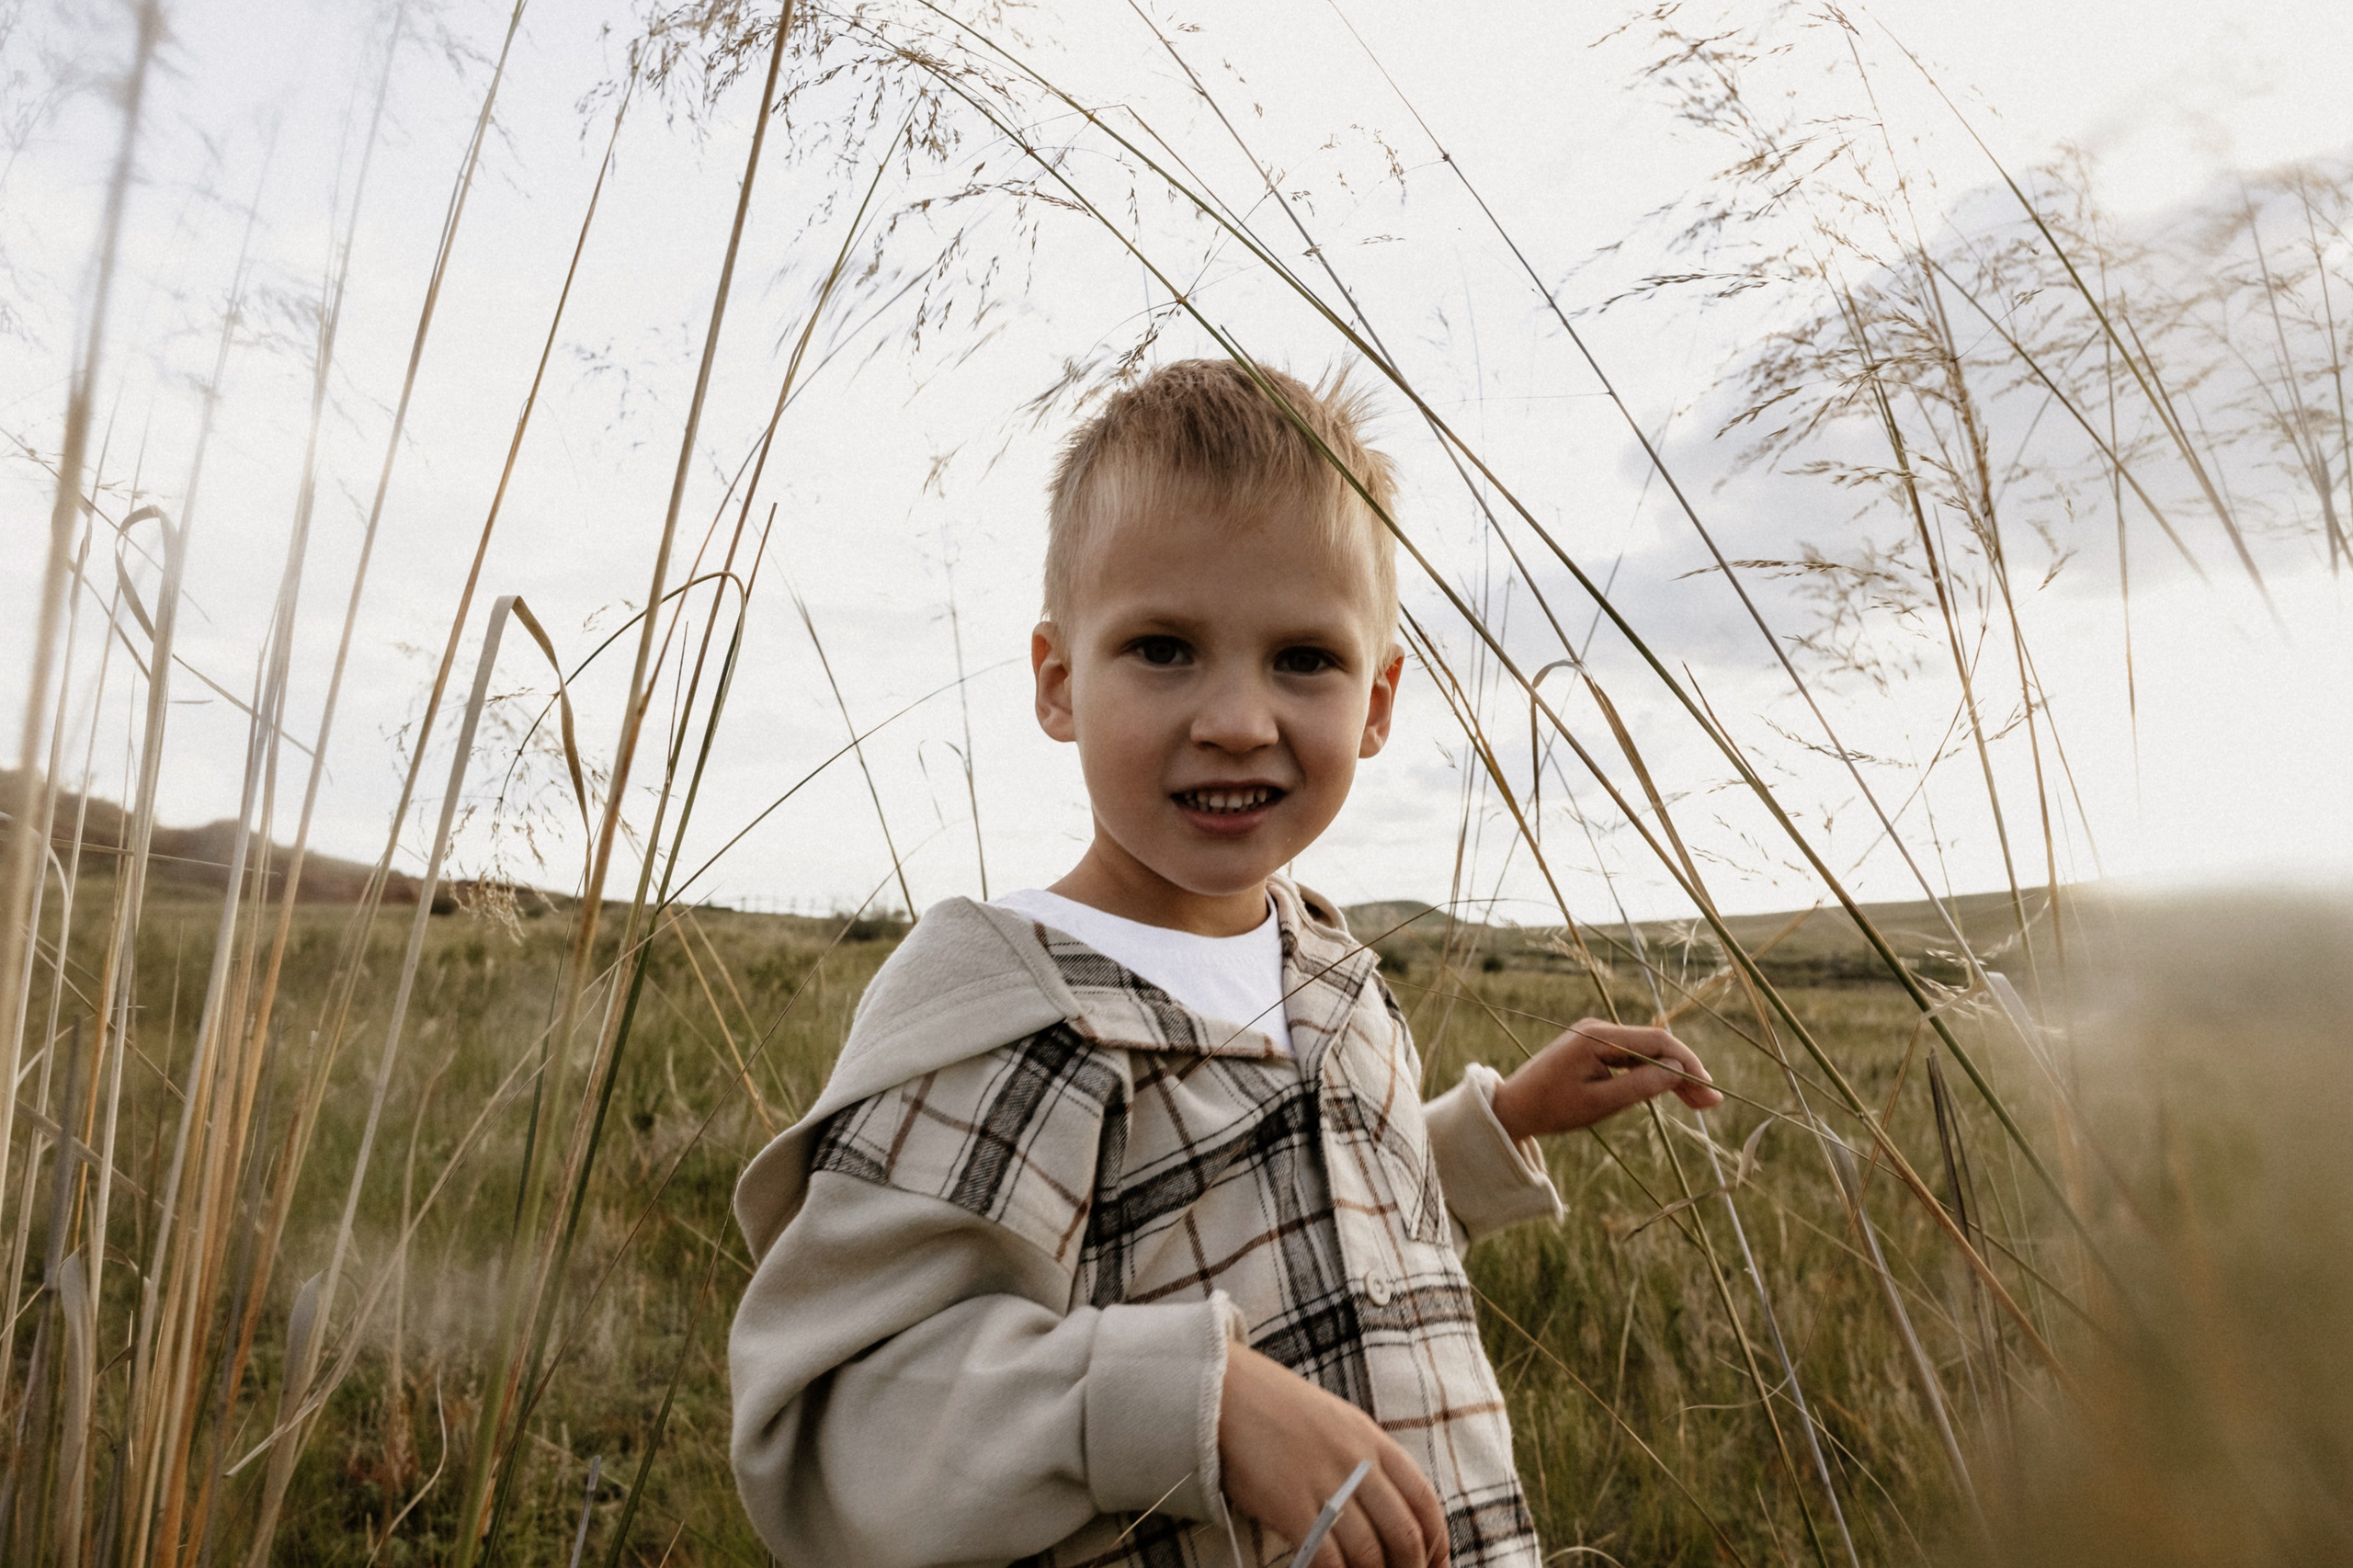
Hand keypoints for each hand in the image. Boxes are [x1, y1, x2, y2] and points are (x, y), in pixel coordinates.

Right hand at [1218, 1344, 1447, 1567]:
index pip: (1424, 1499)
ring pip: (1369, 1552)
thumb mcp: (1337, 1424)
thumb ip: (1366, 1462)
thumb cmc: (1278, 1411)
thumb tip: (1389, 1514)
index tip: (1436, 1564)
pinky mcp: (1289, 1503)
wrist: (1225, 1391)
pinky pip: (1326, 1558)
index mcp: (1373, 1440)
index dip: (1437, 1541)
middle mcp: (1356, 1461)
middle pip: (1404, 1532)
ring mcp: (1324, 1482)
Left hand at [1488, 1019, 1720, 1139]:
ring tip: (1698, 1103)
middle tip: (1710, 1103)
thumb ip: (1640, 1086)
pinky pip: (1632, 1058)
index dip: (1688, 1064)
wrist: (1514, 1107)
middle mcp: (1600, 1029)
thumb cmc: (1553, 1108)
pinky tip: (1671, 1091)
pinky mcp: (1594, 1049)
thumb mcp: (1600, 1103)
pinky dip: (1652, 1074)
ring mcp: (1596, 1037)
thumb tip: (1678, 1070)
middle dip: (1685, 1072)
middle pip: (1656, 1046)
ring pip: (1647, 1053)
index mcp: (1599, 1037)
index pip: (1658, 1041)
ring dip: (1672, 1075)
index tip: (1708, 1089)